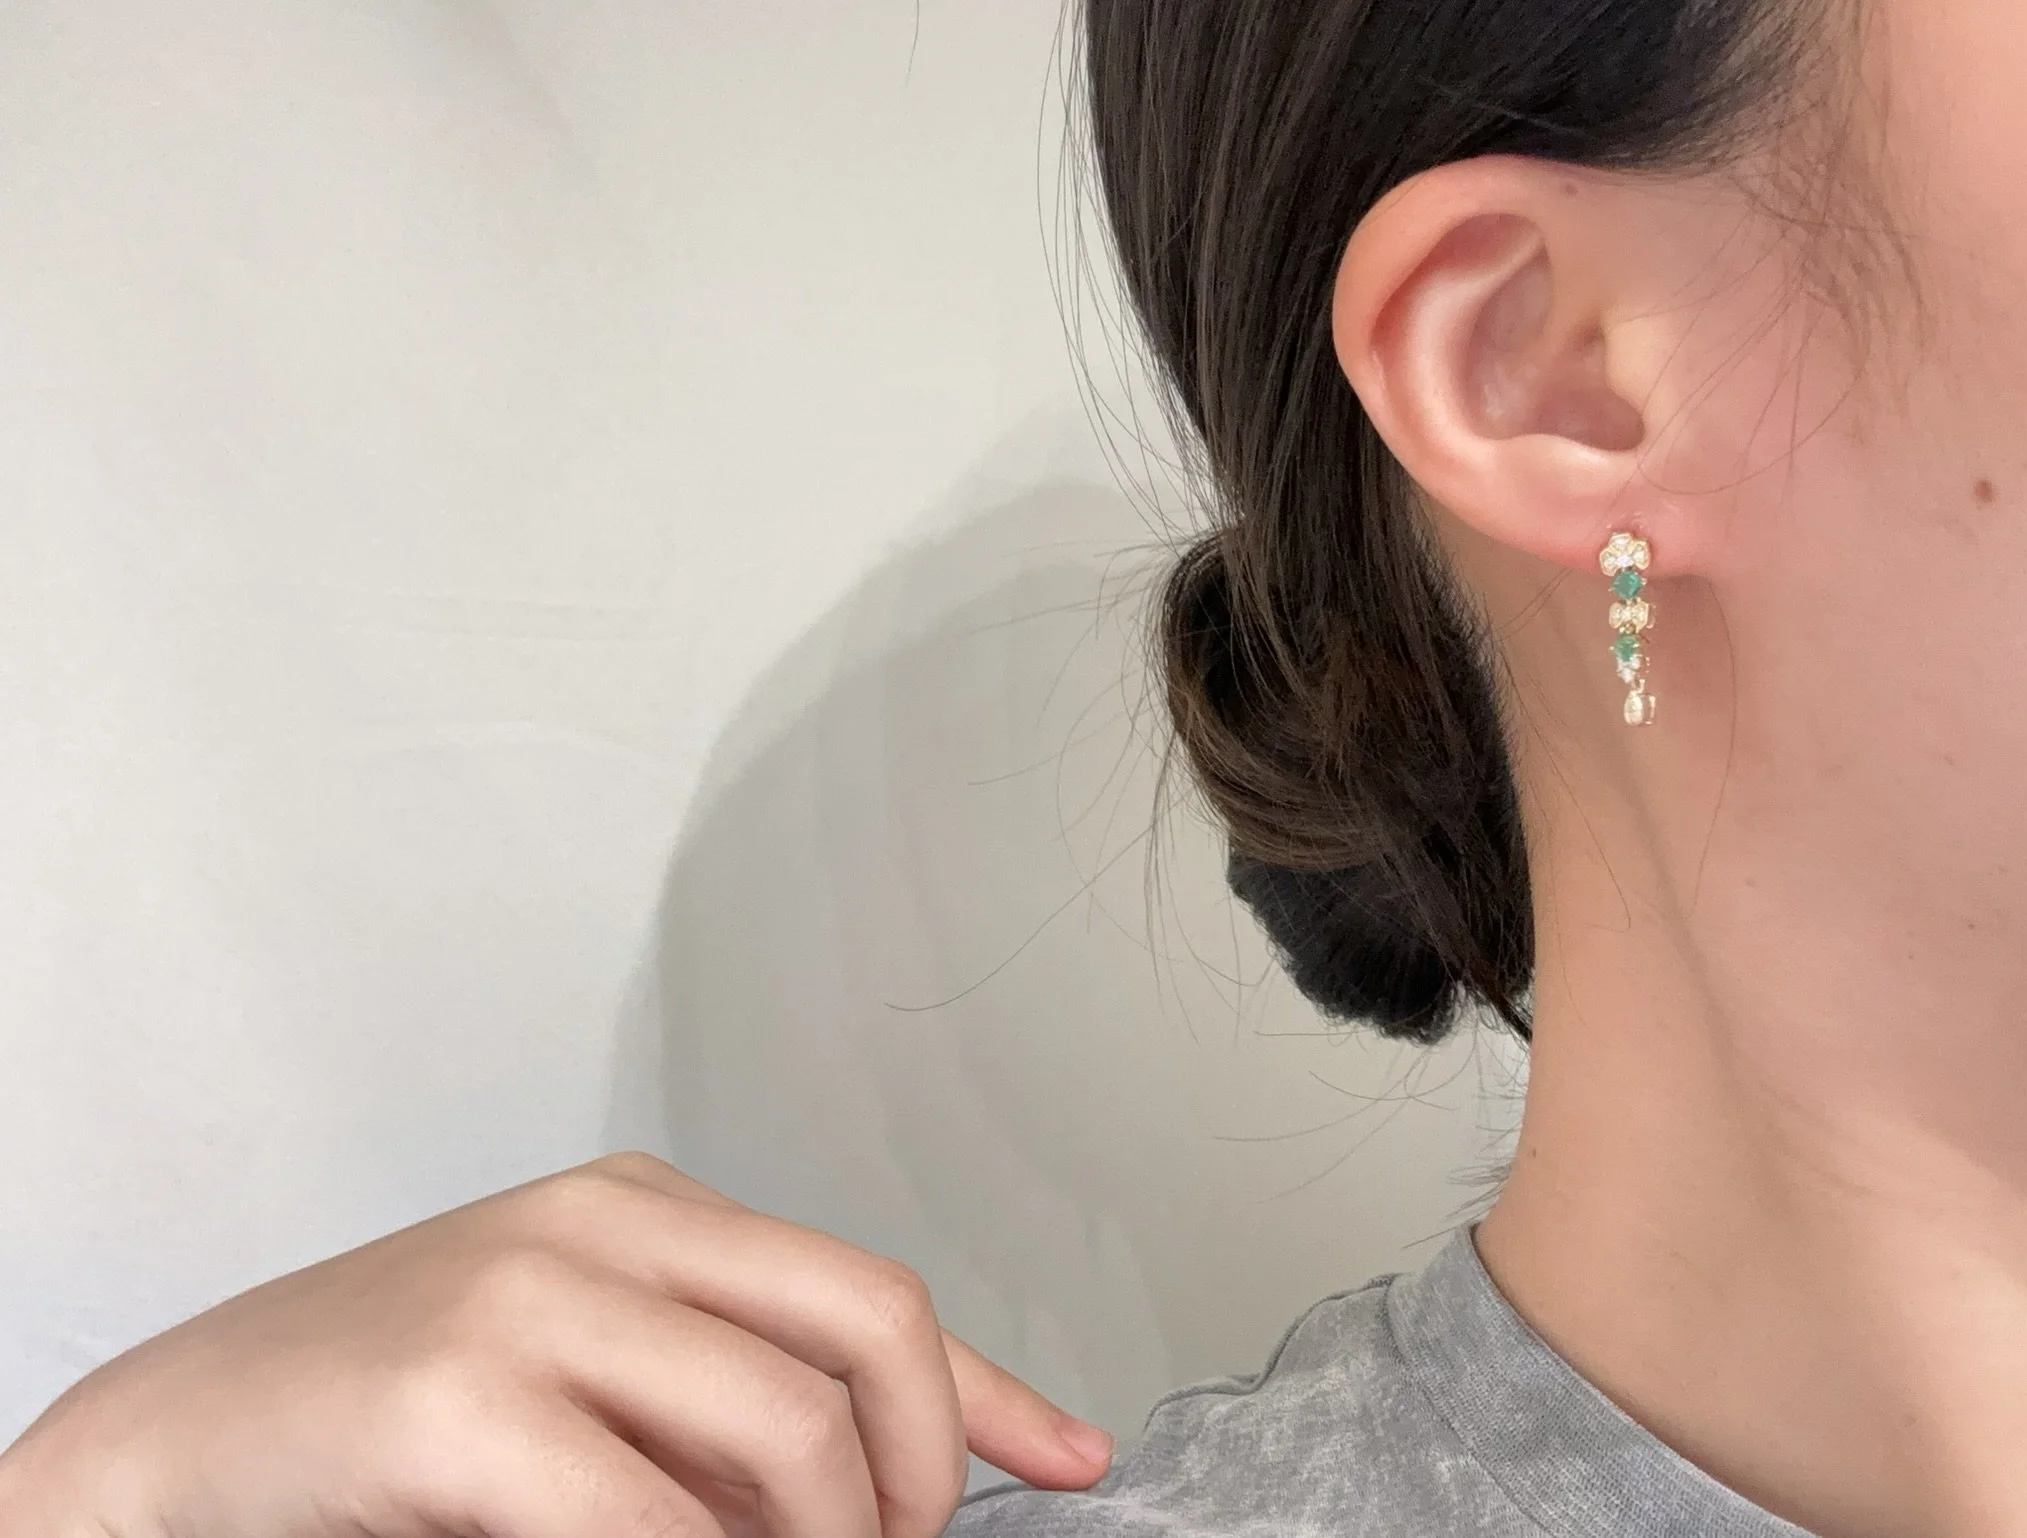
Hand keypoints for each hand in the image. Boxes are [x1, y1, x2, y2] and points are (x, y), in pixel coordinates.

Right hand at [0, 1152, 1113, 1537]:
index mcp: (647, 1211)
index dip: (991, 1396)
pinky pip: (649, 1521)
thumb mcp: (595, 1380)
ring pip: (783, 1433)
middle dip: (915, 1480)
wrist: (175, 1445)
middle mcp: (603, 1228)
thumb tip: (897, 1486)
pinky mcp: (454, 1398)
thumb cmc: (391, 1420)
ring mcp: (528, 1299)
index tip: (1071, 1465)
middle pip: (862, 1336)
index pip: (871, 1292)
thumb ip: (729, 1406)